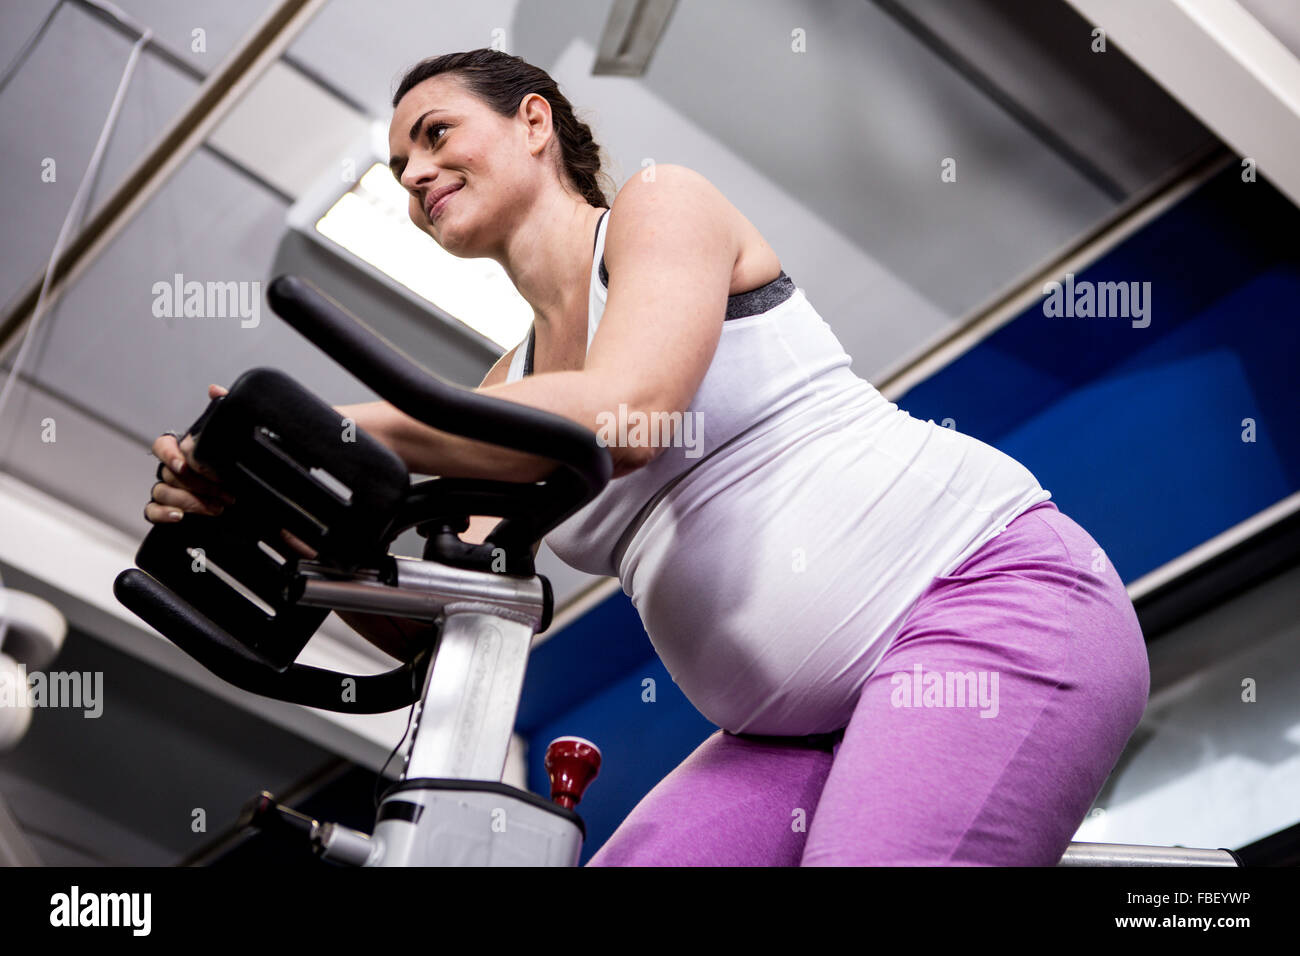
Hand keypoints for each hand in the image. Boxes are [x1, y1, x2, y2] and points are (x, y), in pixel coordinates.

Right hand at [144, 384, 233, 523]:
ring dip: (189, 501)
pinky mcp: (166, 510)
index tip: (186, 464)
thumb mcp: (233, 438)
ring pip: (162, 492)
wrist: (248, 503)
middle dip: (196, 484)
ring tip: (218, 507)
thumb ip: (225, 410)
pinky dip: (163, 513)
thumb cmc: (233, 468)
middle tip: (224, 492)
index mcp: (182, 451)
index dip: (170, 455)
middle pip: (168, 473)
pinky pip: (151, 511)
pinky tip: (180, 516)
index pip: (162, 446)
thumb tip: (214, 389)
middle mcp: (170, 469)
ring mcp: (166, 490)